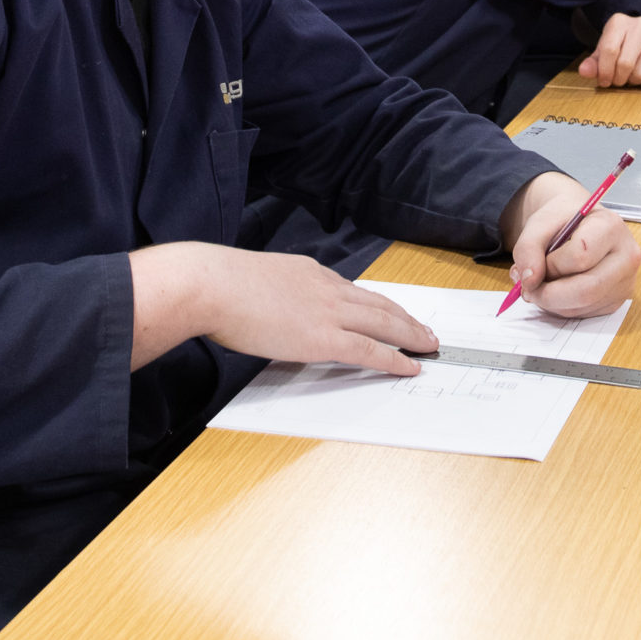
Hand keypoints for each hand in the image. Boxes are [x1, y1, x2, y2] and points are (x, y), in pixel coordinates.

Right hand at [133, 241, 440, 376]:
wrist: (211, 285)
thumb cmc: (217, 285)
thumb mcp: (254, 280)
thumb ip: (271, 293)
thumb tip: (267, 308)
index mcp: (309, 273)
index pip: (352, 291)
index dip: (376, 305)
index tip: (390, 312)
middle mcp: (327, 288)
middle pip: (378, 304)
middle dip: (405, 318)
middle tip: (425, 330)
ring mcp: (328, 312)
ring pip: (384, 324)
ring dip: (411, 335)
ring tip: (428, 345)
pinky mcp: (323, 338)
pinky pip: (371, 350)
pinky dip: (395, 358)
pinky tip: (410, 366)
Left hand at [500, 172, 639, 317]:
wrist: (580, 223)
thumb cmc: (564, 220)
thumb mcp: (541, 221)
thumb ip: (528, 247)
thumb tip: (529, 281)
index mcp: (611, 227)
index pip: (581, 256)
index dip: (552, 264)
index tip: (538, 260)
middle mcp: (626, 257)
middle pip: (586, 290)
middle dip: (549, 294)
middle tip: (528, 288)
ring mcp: (625, 282)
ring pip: (582, 306)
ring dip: (552, 302)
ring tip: (542, 282)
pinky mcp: (616, 301)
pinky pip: (583, 313)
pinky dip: (561, 306)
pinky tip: (558, 289)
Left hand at [580, 13, 640, 87]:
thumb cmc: (619, 48)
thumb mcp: (603, 52)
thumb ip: (593, 63)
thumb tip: (584, 71)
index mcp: (620, 22)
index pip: (609, 50)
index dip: (604, 72)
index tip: (604, 81)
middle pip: (626, 64)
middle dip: (618, 79)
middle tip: (617, 80)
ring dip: (633, 82)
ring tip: (630, 77)